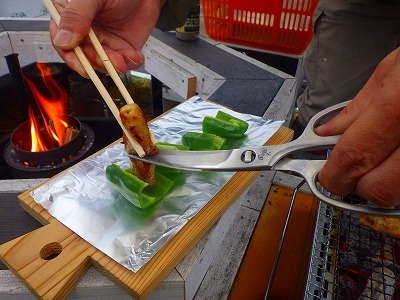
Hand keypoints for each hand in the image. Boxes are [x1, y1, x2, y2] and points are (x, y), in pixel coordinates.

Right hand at [49, 0, 164, 76]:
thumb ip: (76, 15)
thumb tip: (63, 40)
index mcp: (71, 19)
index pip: (61, 43)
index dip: (70, 57)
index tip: (81, 65)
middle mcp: (85, 34)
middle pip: (83, 58)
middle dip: (97, 63)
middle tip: (110, 61)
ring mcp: (104, 43)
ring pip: (104, 64)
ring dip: (114, 65)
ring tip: (126, 57)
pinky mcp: (122, 49)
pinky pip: (123, 63)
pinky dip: (129, 63)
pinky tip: (135, 55)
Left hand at [315, 48, 399, 206]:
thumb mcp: (393, 68)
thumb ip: (358, 106)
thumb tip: (327, 133)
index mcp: (399, 105)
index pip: (354, 156)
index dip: (333, 174)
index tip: (327, 177)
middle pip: (379, 189)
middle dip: (359, 184)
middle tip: (354, 171)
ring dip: (386, 184)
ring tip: (384, 158)